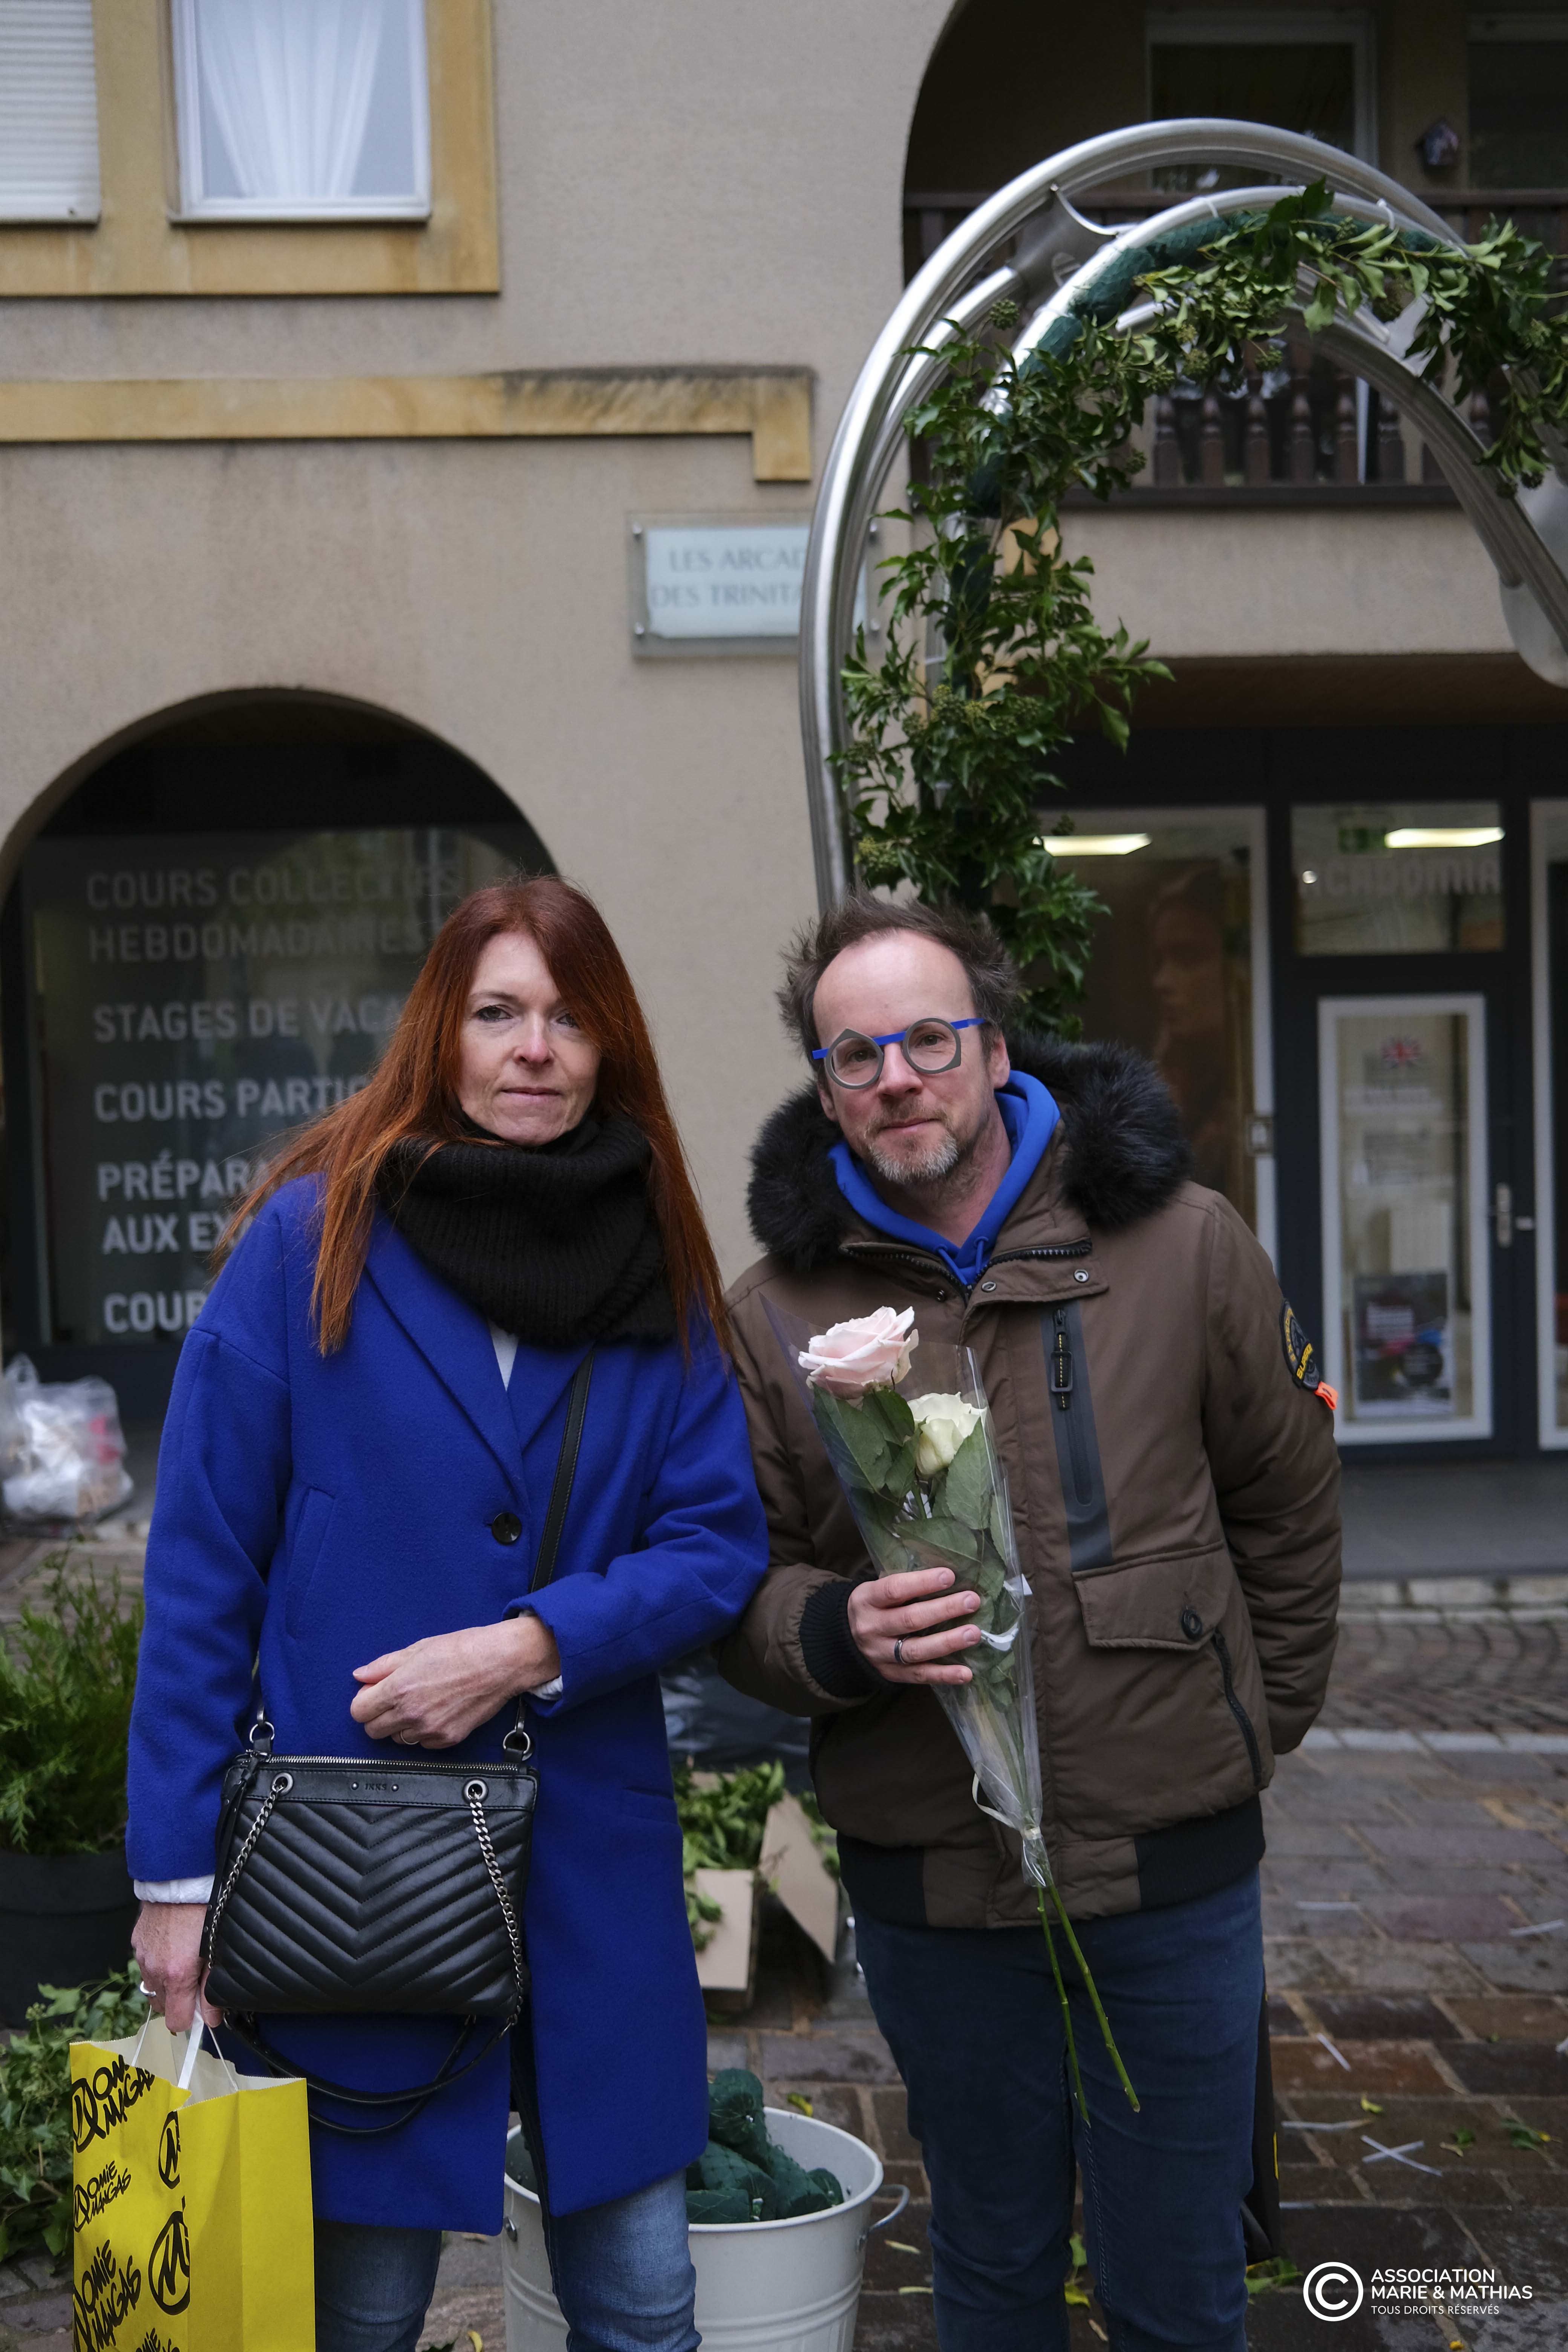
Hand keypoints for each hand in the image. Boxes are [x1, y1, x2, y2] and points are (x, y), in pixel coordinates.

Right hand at [132, 1902, 221, 2033]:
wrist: (181, 1878)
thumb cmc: (205, 1912)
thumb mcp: (216, 1952)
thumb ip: (212, 1989)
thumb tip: (212, 2019)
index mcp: (176, 1976)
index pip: (176, 2021)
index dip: (190, 2018)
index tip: (201, 2008)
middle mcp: (155, 1970)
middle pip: (163, 2006)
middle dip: (178, 2000)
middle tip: (195, 1980)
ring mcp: (143, 1956)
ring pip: (153, 1985)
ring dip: (166, 1981)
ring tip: (184, 1960)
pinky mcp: (137, 1942)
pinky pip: (146, 1964)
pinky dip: (157, 1963)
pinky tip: (172, 1945)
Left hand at [349, 1617, 560, 1747]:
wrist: (501, 1662)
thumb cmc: (462, 1649)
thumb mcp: (418, 1648)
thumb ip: (384, 1666)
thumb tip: (359, 1676)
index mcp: (399, 1688)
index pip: (358, 1711)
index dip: (364, 1701)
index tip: (375, 1694)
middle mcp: (411, 1714)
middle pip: (373, 1731)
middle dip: (379, 1715)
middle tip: (395, 1699)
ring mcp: (429, 1730)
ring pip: (397, 1739)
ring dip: (401, 1725)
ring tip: (420, 1704)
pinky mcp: (447, 1740)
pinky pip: (422, 1744)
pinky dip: (424, 1732)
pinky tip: (437, 1712)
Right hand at [847, 1566, 979, 1684]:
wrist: (844, 1641)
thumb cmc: (873, 1607)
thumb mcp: (876, 1590)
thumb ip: (905, 1586)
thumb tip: (949, 1577)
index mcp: (867, 1600)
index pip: (894, 1590)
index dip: (922, 1583)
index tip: (949, 1576)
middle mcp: (871, 1628)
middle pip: (910, 1619)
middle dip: (944, 1609)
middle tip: (972, 1601)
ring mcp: (881, 1654)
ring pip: (916, 1650)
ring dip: (948, 1642)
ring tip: (974, 1634)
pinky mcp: (892, 1674)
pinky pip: (920, 1675)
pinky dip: (944, 1675)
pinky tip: (966, 1673)